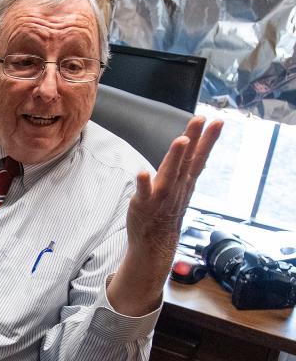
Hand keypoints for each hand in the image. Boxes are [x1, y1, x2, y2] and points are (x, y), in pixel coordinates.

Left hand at [108, 116, 222, 315]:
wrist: (155, 241)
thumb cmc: (167, 210)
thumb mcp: (182, 186)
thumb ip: (188, 166)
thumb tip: (198, 147)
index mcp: (185, 180)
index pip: (199, 156)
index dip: (208, 139)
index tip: (218, 120)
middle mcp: (176, 186)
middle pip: (187, 160)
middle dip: (194, 139)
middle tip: (200, 119)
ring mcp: (161, 196)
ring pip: (169, 174)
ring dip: (175, 158)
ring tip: (181, 140)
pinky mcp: (143, 204)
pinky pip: (144, 193)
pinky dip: (144, 183)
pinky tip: (142, 173)